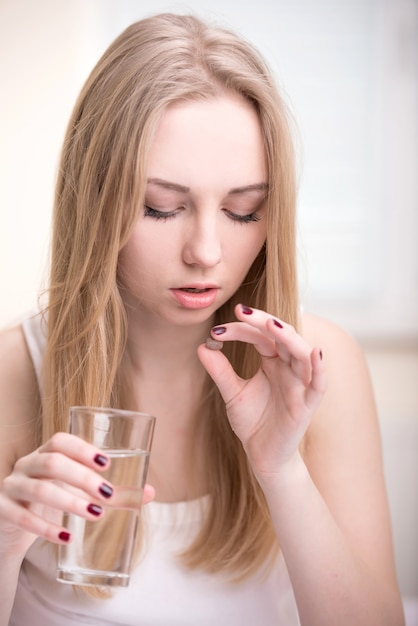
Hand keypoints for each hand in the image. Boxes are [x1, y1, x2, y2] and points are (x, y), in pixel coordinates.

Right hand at [0, 432, 154, 556]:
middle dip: (83, 477)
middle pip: (53, 463)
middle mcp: (27, 465)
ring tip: (95, 515)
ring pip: (39, 489)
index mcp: (45, 453)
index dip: (83, 449)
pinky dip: (46, 529)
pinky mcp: (2, 510)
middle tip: (107, 494)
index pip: (60, 441)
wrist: (9, 526)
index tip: (107, 463)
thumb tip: (150, 493)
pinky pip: (22, 517)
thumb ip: (110, 493)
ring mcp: (12, 486)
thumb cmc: (50, 501)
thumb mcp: (76, 492)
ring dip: (70, 502)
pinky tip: (66, 537)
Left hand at [198, 304, 325, 483]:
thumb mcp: (232, 393)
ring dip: (289, 337)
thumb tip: (202, 346)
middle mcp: (289, 368)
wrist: (262, 456)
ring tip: (271, 324)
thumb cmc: (253, 422)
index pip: (261, 336)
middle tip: (241, 311)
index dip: (241, 329)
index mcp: (273, 362)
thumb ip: (220, 370)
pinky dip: (319, 368)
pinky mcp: (306, 405)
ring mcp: (300, 385)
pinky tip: (314, 352)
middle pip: (282, 336)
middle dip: (263, 321)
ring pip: (302, 353)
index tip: (216, 330)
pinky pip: (319, 384)